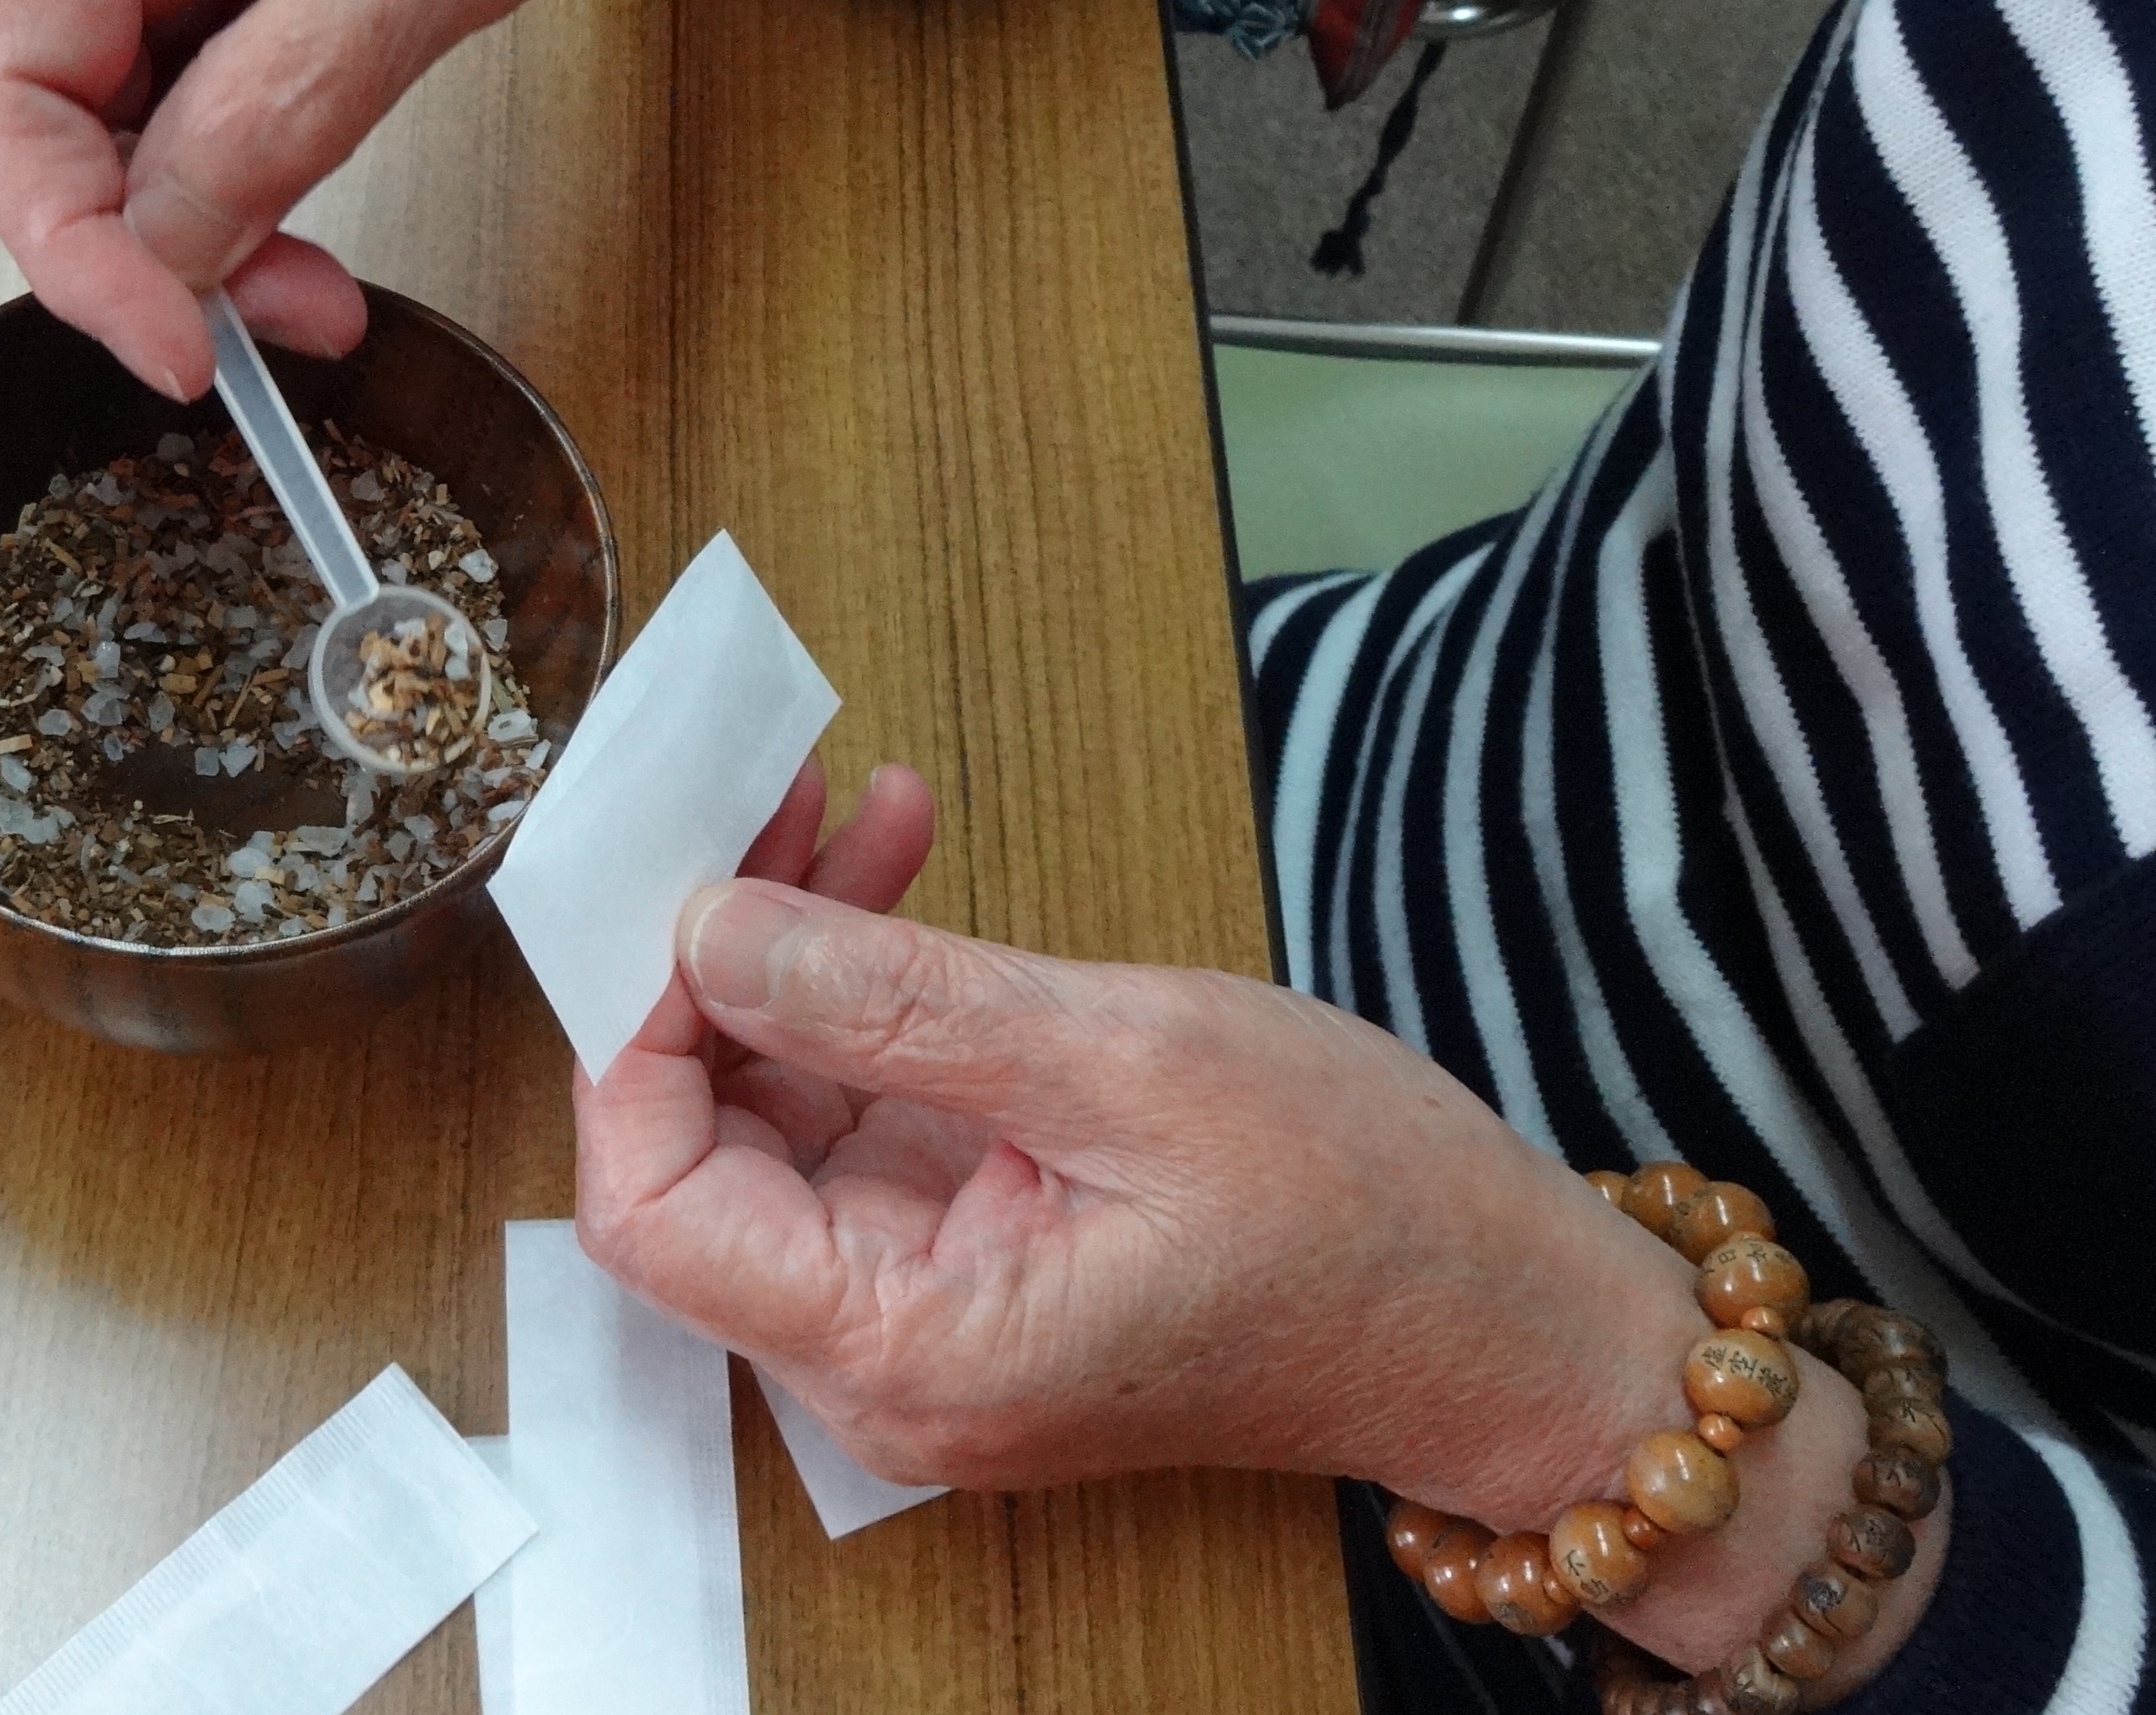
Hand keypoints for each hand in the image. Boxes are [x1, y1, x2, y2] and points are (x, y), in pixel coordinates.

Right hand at [0, 0, 893, 397]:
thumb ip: (285, 106)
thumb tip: (169, 253)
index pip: (13, 87)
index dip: (77, 249)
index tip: (183, 356)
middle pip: (26, 120)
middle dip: (142, 246)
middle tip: (294, 315)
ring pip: (84, 128)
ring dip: (182, 226)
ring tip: (319, 270)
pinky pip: (146, 98)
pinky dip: (213, 178)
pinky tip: (298, 201)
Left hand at [573, 778, 1939, 1688]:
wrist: (1513, 1321)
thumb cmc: (1368, 1214)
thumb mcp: (1128, 1058)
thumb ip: (896, 1001)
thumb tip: (709, 930)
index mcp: (910, 1349)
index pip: (655, 1207)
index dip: (642, 1035)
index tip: (686, 877)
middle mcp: (887, 1362)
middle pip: (705, 1152)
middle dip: (718, 960)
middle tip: (759, 793)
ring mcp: (925, 1315)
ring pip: (778, 1117)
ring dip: (797, 954)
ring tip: (838, 803)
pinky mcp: (971, 1262)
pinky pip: (863, 1122)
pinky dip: (870, 999)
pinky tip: (894, 869)